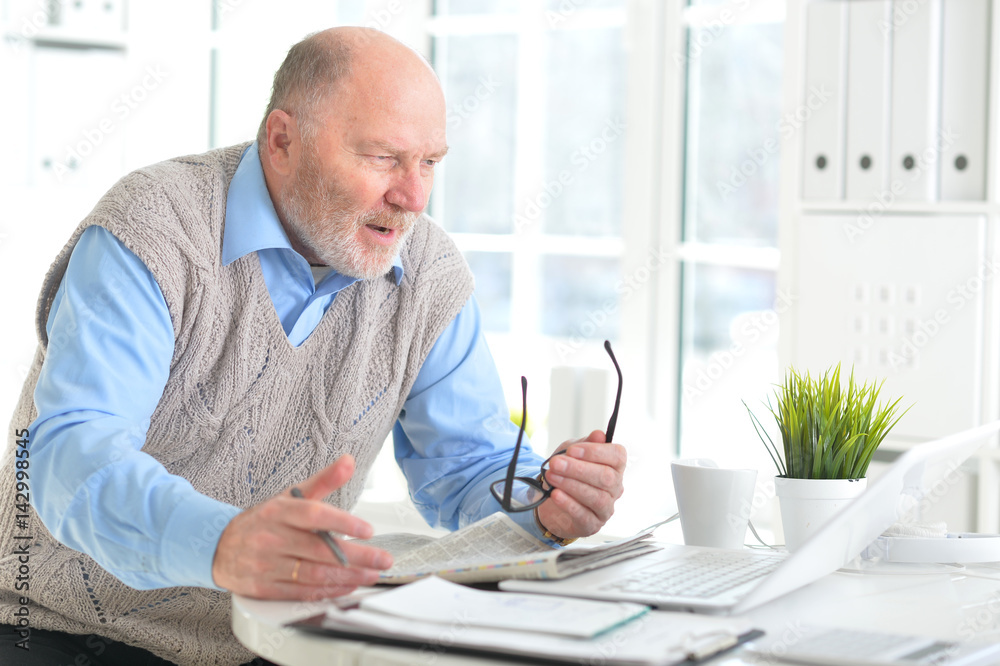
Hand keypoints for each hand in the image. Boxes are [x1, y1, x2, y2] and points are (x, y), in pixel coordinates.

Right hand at [212, 455, 392, 599]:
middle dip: (357, 556)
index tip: (368, 530)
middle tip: (382, 559)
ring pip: (313, 574)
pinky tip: (347, 586)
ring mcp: (267, 565)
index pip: (314, 515)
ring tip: (371, 574)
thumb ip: (323, 480)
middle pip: (319, 549)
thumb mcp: (290, 496)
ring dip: (347, 577)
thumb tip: (349, 461)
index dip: (343, 522)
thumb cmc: (263, 520)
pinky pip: (301, 593)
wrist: (218, 546)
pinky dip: (328, 592)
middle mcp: (272, 538)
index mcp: (279, 511)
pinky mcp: (264, 588)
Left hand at [535, 430, 625, 539]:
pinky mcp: (593, 524)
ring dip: (571, 485)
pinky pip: (584, 515)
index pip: (617, 456)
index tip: (572, 450)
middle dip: (578, 469)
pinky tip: (556, 494)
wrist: (553, 498)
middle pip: (606, 477)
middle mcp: (615, 487)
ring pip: (596, 497)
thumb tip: (599, 435)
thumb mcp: (572, 453)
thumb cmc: (567, 472)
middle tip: (555, 463)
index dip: (595, 452)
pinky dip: (569, 504)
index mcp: (615, 466)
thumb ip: (585, 444)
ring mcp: (606, 508)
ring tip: (551, 477)